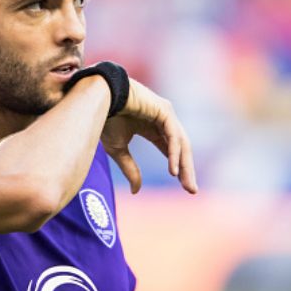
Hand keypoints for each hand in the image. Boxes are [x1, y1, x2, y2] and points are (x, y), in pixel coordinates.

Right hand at [101, 79, 197, 194]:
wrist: (98, 100)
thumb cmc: (105, 119)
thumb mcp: (118, 150)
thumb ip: (130, 169)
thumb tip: (136, 191)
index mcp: (152, 127)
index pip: (170, 149)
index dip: (178, 167)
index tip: (185, 187)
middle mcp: (162, 120)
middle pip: (180, 148)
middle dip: (186, 170)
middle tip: (192, 190)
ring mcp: (165, 113)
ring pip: (180, 142)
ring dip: (184, 165)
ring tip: (186, 185)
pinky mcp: (164, 110)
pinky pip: (173, 135)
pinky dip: (174, 153)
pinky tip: (173, 170)